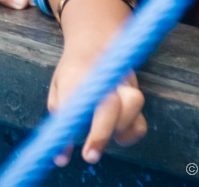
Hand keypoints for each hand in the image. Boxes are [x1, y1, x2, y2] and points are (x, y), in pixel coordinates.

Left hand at [48, 51, 146, 165]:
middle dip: (100, 133)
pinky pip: (140, 120)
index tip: (62, 153)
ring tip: (99, 140)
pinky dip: (131, 134)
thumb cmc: (72, 73)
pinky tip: (118, 138)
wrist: (95, 42)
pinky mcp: (135, 95)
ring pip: (133, 103)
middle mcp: (104, 75)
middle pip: (109, 103)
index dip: (69, 127)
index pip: (73, 101)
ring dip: (118, 128)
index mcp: (76, 73)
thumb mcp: (57, 88)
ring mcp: (123, 82)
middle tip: (89, 156)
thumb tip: (62, 156)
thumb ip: (60, 116)